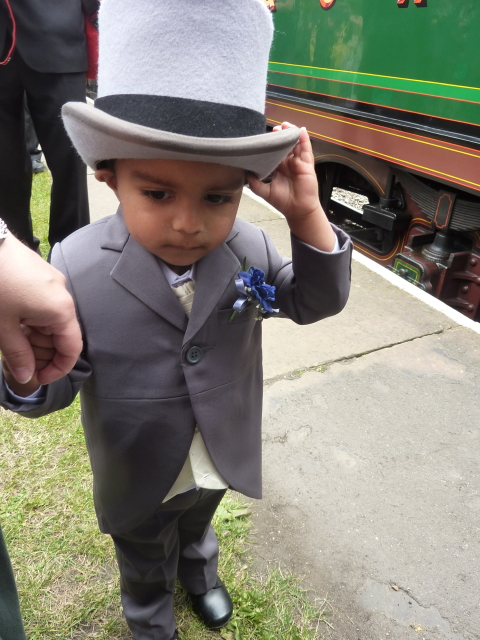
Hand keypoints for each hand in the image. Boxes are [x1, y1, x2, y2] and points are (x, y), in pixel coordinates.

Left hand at [0, 233, 81, 385]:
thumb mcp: (3, 327)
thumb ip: (18, 354)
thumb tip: (27, 377)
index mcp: (60, 310)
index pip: (72, 349)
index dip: (58, 369)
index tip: (39, 378)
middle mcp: (63, 296)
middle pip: (62, 335)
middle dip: (42, 354)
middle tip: (18, 363)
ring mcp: (53, 283)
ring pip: (51, 321)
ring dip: (35, 338)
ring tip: (11, 343)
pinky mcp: (41, 275)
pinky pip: (44, 305)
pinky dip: (32, 321)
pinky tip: (13, 324)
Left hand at [247, 123, 335, 251]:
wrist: (297, 211)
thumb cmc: (283, 202)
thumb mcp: (264, 192)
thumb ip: (254, 183)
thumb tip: (245, 172)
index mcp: (279, 168)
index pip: (274, 152)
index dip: (270, 144)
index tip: (264, 137)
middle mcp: (288, 163)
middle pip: (285, 145)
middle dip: (280, 136)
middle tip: (274, 129)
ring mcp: (298, 163)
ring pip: (295, 144)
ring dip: (291, 134)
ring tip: (285, 125)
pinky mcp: (307, 164)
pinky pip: (306, 149)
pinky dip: (304, 139)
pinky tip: (301, 131)